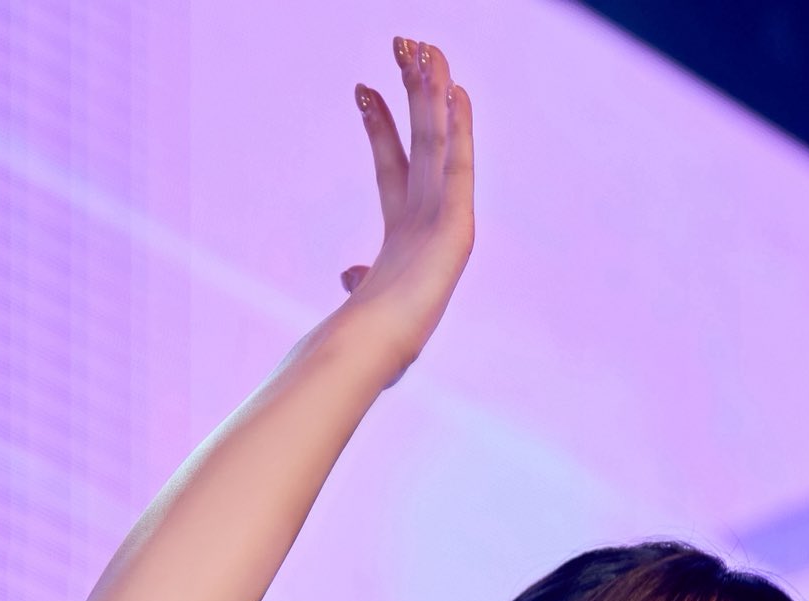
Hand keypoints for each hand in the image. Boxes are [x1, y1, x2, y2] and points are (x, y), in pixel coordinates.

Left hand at [338, 39, 474, 385]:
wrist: (376, 348)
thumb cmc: (368, 337)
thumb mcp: (363, 299)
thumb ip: (360, 279)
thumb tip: (348, 273)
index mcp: (402, 235)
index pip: (391, 168)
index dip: (379, 128)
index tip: (363, 90)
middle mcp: (427, 221)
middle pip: (420, 142)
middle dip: (412, 94)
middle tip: (403, 44)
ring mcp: (445, 222)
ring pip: (439, 144)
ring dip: (435, 96)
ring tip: (429, 48)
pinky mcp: (457, 228)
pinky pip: (457, 167)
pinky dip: (459, 129)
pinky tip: (457, 92)